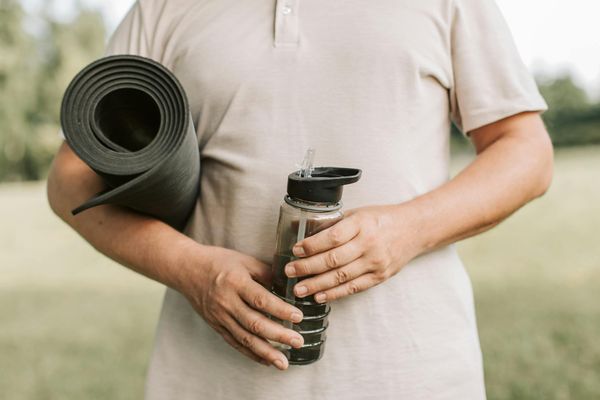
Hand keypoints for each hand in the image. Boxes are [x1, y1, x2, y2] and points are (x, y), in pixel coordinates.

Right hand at [178, 245, 304, 369]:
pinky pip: (235, 343)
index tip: (298, 316)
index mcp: (235, 282)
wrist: (187, 270)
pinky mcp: (216, 326)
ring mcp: (219, 317)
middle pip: (255, 323)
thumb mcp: (244, 261)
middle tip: (298, 341)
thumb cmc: (219, 261)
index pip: (260, 300)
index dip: (280, 310)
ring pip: (245, 338)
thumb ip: (266, 273)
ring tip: (284, 363)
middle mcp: (226, 302)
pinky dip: (251, 353)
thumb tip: (289, 286)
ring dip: (266, 352)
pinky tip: (266, 360)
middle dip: (278, 335)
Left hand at [285, 205, 421, 302]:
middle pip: (333, 259)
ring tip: (299, 288)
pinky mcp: (380, 276)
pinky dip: (335, 293)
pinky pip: (354, 287)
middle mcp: (369, 244)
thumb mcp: (358, 214)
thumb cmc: (381, 219)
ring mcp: (375, 262)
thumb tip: (304, 231)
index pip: (332, 237)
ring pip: (341, 277)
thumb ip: (335, 225)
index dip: (311, 246)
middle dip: (308, 267)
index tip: (296, 250)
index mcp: (361, 224)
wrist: (414, 229)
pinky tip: (319, 296)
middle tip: (290, 271)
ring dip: (317, 284)